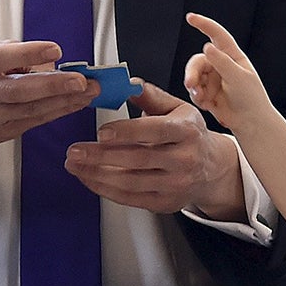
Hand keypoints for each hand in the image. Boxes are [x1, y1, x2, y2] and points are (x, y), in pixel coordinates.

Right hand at [0, 39, 97, 159]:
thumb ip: (13, 52)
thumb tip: (50, 60)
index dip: (28, 54)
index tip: (56, 50)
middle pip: (18, 90)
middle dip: (54, 85)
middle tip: (81, 80)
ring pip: (30, 110)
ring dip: (64, 101)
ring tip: (88, 91)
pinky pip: (33, 121)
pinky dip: (57, 111)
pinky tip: (74, 103)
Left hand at [65, 81, 243, 217]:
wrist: (210, 168)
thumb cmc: (188, 134)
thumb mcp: (176, 108)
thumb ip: (150, 95)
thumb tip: (128, 83)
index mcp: (187, 130)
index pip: (156, 131)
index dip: (127, 132)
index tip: (101, 132)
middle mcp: (185, 159)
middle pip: (139, 159)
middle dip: (101, 156)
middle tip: (75, 151)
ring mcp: (176, 184)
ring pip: (131, 182)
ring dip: (97, 174)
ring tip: (75, 165)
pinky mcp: (166, 203)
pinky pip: (131, 199)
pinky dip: (105, 189)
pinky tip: (88, 178)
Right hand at [183, 12, 274, 132]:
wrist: (250, 123)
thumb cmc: (251, 99)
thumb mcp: (238, 78)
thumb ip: (222, 62)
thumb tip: (206, 47)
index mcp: (232, 56)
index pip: (217, 35)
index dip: (204, 24)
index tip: (190, 17)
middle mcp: (221, 64)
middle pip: (198, 61)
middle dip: (192, 73)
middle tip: (190, 85)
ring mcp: (213, 78)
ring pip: (194, 76)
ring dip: (195, 88)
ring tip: (203, 99)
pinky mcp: (207, 91)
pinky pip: (194, 90)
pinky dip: (198, 97)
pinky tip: (208, 105)